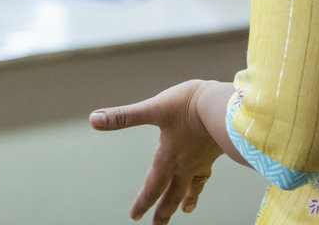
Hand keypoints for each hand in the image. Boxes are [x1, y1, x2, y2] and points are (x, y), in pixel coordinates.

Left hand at [91, 80, 223, 223]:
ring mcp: (201, 161)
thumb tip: (93, 119)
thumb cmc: (188, 105)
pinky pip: (207, 173)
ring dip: (186, 200)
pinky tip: (204, 176)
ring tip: (185, 210)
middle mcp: (184, 165)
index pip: (152, 187)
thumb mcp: (153, 108)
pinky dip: (202, 180)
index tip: (135, 217)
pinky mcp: (214, 152)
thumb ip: (123, 116)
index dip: (143, 202)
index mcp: (167, 158)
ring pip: (191, 187)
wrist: (224, 106)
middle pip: (172, 195)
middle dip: (163, 211)